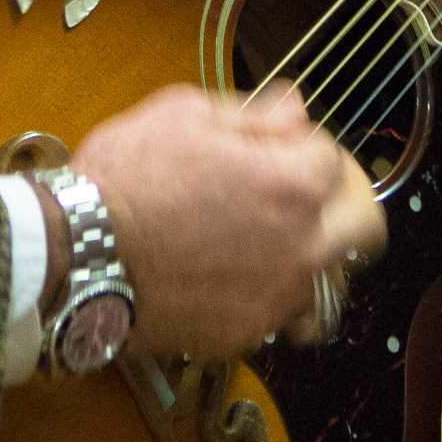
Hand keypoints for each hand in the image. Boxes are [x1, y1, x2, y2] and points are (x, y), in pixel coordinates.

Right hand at [71, 82, 384, 358]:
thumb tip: (295, 108)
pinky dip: (270, 292)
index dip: (305, 145)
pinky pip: (283, 312)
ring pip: (330, 274)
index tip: (279, 146)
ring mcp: (277, 295)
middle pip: (366, 225)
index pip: (336, 157)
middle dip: (344, 201)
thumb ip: (255, 112)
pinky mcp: (247, 333)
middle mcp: (301, 244)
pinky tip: (234, 274)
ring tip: (268, 238)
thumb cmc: (123, 178)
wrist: (75, 257)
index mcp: (292, 181)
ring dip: (311, 251)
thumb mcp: (183, 113)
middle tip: (307, 193)